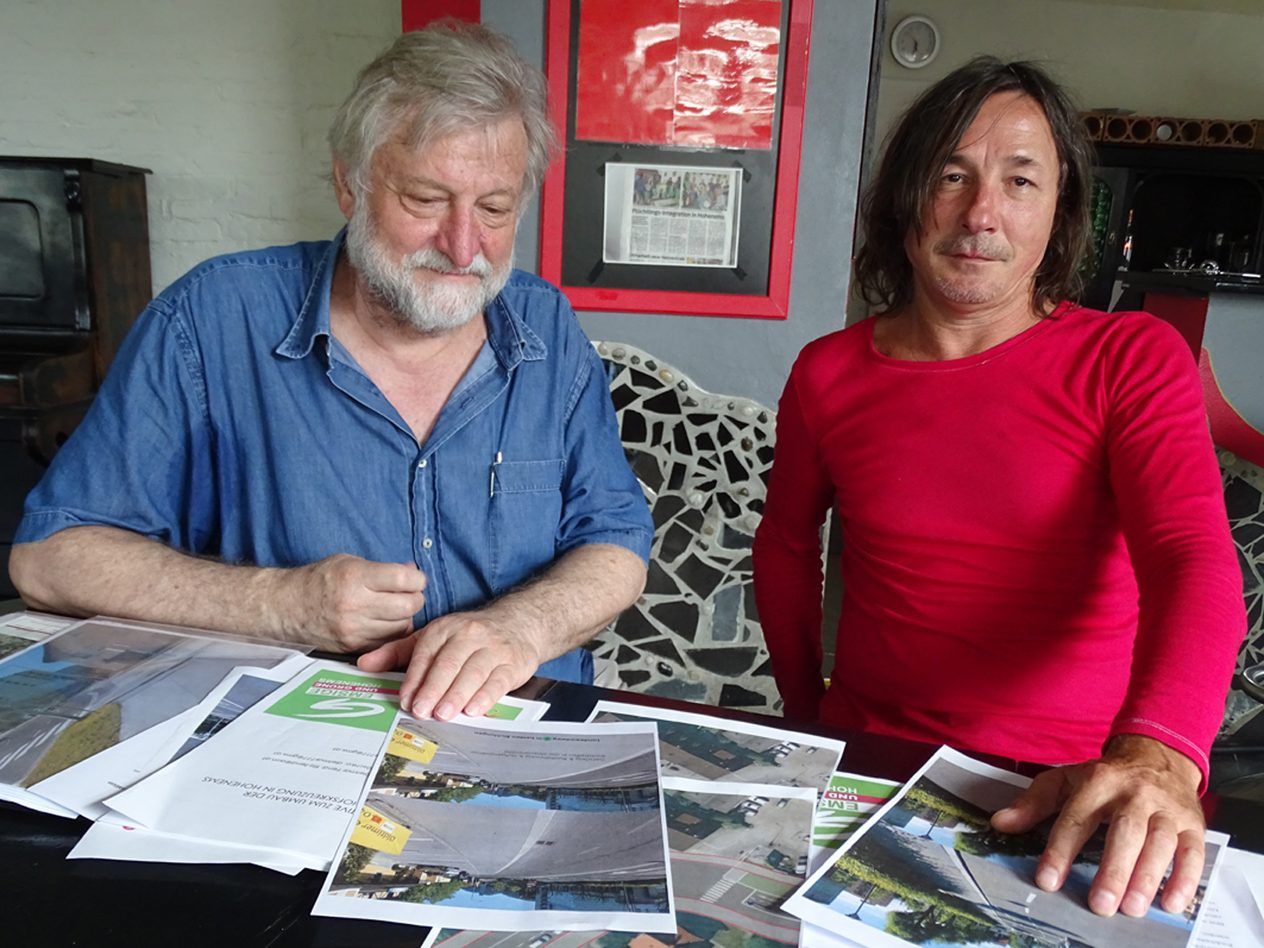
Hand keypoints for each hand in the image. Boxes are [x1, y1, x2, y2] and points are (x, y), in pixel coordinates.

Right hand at [278, 554, 425, 651]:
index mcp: (355, 577)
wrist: (285, 607)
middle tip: (409, 593)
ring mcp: (354, 629)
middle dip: (415, 598)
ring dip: (404, 617)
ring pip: (402, 626)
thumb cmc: (318, 580)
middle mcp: (355, 604)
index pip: (404, 579)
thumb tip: (412, 571)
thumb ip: (382, 568)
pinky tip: (383, 622)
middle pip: (408, 605)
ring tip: (393, 607)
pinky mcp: (353, 646)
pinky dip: (392, 632)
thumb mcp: (349, 562)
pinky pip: (387, 641)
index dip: (417, 578)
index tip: (414, 578)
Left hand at [357, 606, 541, 719]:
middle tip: (421, 710)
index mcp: (445, 629)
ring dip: (457, 694)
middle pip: (449, 663)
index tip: (405, 699)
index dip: (415, 678)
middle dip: (434, 688)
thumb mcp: (433, 637)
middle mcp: (469, 634)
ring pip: (473, 672)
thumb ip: (398, 652)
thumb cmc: (469, 637)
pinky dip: (485, 696)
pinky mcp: (512, 663)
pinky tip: (473, 709)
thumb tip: (364, 664)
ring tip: (444, 714)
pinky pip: (498, 681)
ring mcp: (493, 648)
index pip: (426, 653)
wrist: (518, 623)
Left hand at [990, 735, 1204, 917]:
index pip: (1075, 818)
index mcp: (1097, 782)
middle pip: (1124, 832)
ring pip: (1160, 842)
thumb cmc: (1106, 776)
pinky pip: (1193, 852)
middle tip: (1100, 903)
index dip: (1060, 850)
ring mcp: (1166, 808)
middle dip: (1113, 869)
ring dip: (1148, 877)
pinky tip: (1172, 903)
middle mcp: (1134, 794)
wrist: (1157, 756)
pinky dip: (1185, 878)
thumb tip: (1000, 823)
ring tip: (1132, 908)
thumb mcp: (1065, 780)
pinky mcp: (1193, 824)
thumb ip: (1033, 803)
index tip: (1047, 880)